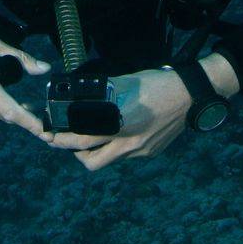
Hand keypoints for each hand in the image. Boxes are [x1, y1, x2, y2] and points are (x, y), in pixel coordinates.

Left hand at [45, 54, 238, 170]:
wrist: (191, 95)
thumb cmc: (158, 83)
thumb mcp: (127, 82)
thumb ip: (104, 92)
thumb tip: (84, 94)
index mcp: (121, 123)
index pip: (82, 139)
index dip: (62, 140)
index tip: (51, 136)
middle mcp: (129, 143)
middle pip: (91, 161)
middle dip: (73, 153)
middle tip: (63, 142)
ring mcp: (140, 151)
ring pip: (108, 159)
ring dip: (95, 151)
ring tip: (90, 136)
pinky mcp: (150, 153)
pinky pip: (124, 156)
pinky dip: (115, 147)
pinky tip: (119, 132)